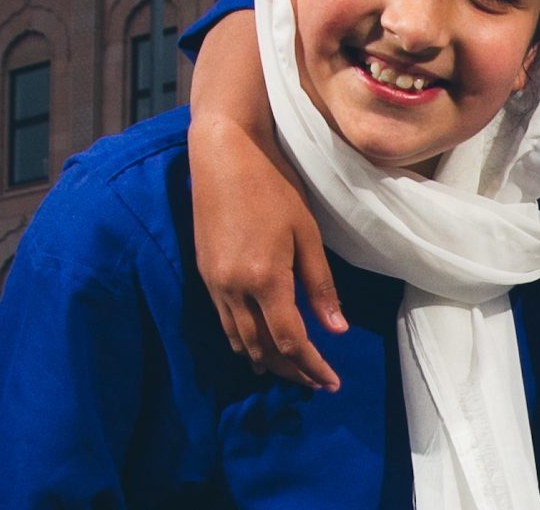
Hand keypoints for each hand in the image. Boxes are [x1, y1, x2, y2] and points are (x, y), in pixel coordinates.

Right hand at [187, 102, 345, 390]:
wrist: (224, 155)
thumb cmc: (274, 185)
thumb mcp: (307, 233)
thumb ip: (320, 285)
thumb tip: (336, 330)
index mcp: (265, 279)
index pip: (290, 341)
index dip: (311, 366)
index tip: (331, 382)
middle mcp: (233, 289)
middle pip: (262, 348)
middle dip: (290, 371)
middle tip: (316, 384)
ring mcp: (214, 284)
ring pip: (238, 339)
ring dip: (265, 360)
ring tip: (291, 372)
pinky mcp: (204, 274)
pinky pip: (224, 322)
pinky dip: (244, 340)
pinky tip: (259, 344)